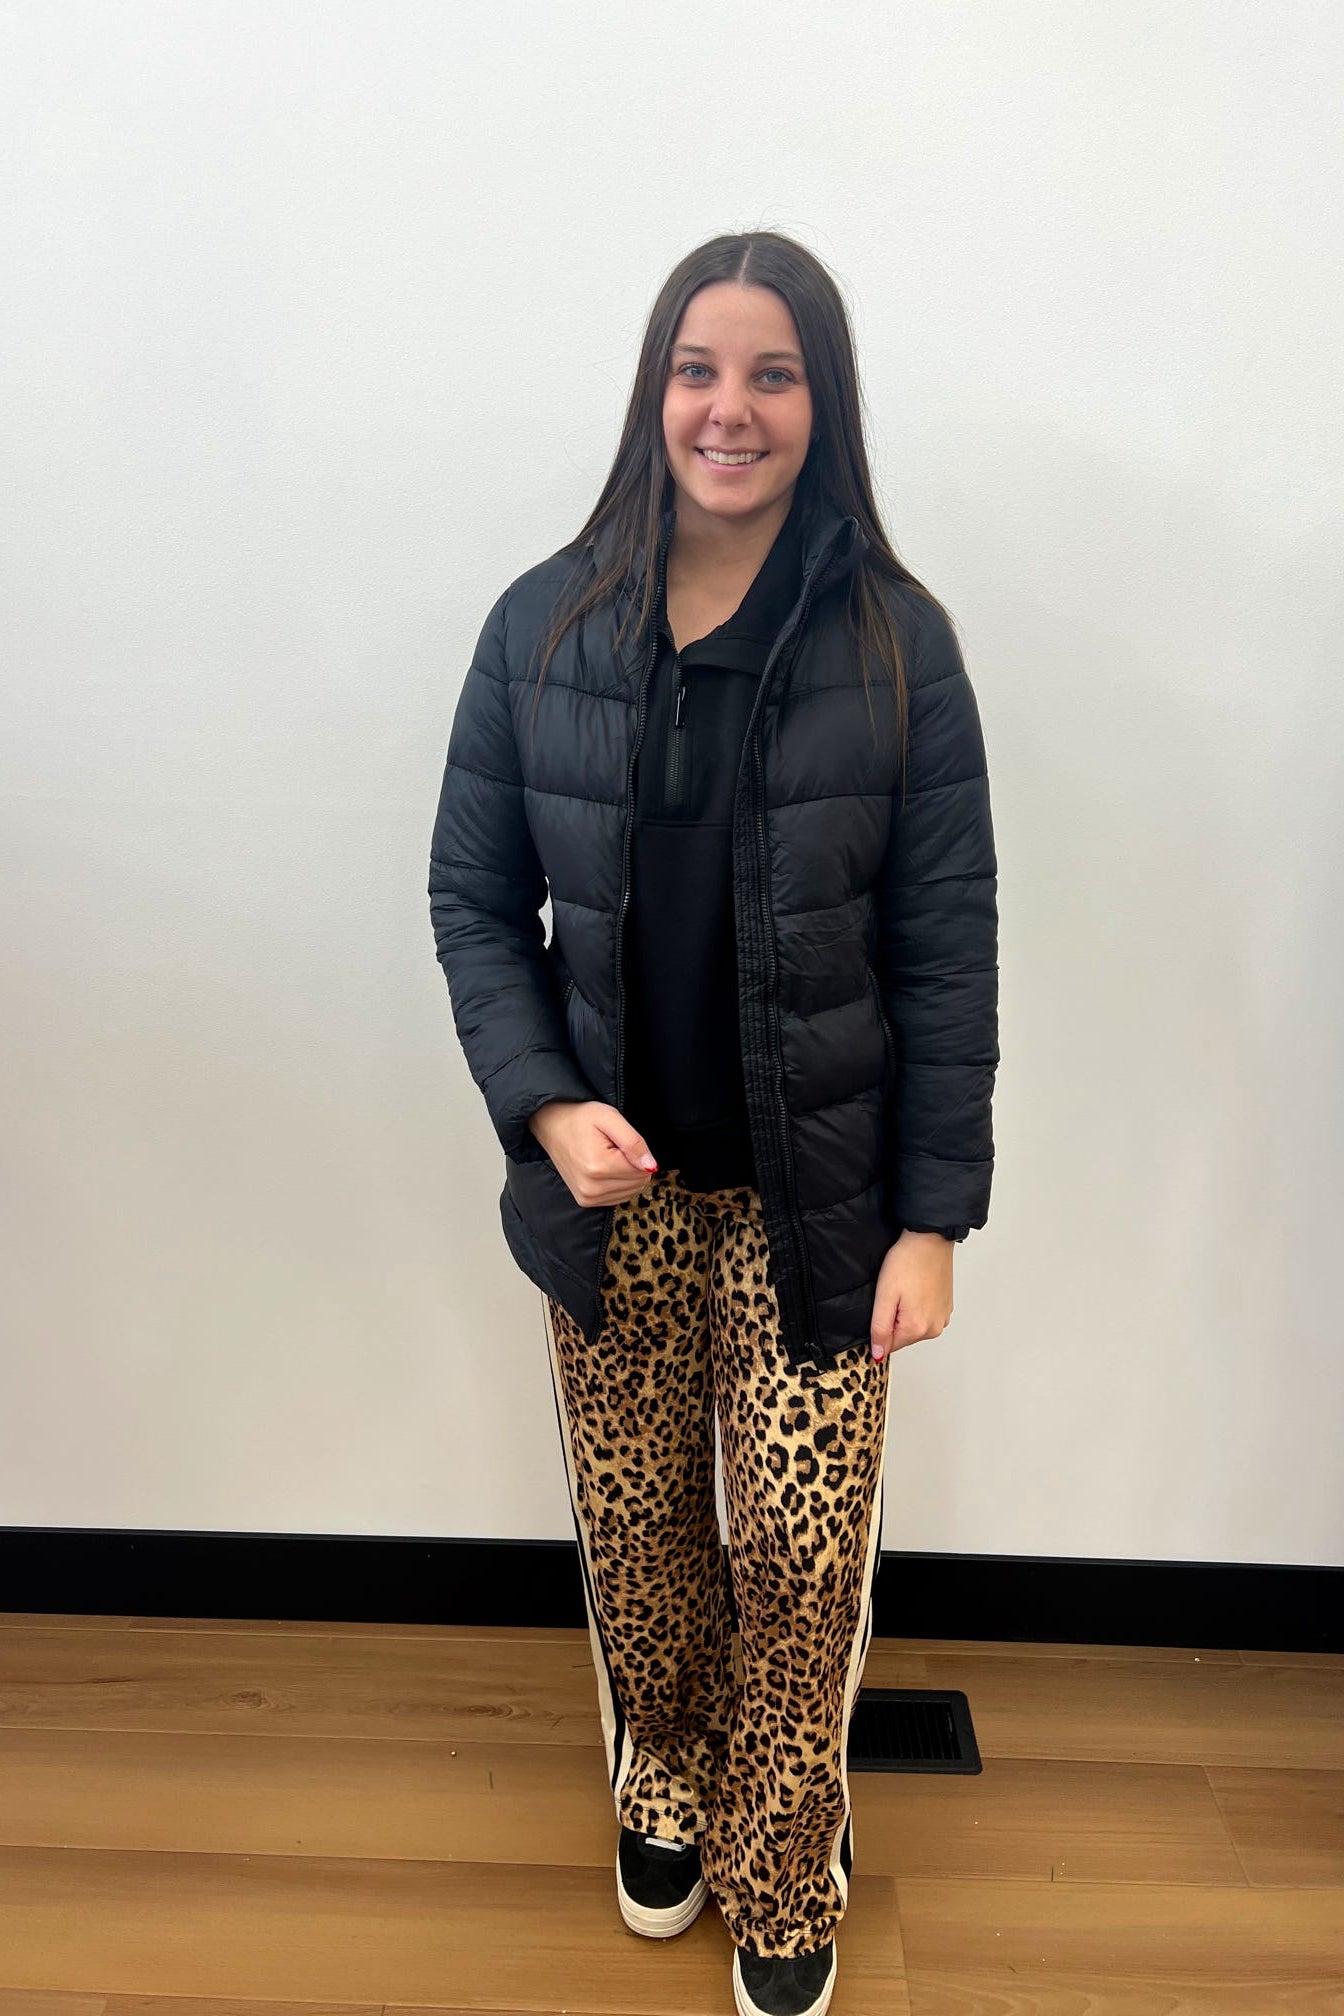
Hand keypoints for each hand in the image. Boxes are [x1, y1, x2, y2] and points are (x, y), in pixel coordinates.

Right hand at [528, 1099, 658, 1208]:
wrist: (550, 1125)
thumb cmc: (580, 1118)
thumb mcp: (610, 1118)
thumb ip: (634, 1142)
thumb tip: (651, 1166)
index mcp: (599, 1166)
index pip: (643, 1171)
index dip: (637, 1153)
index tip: (619, 1141)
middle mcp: (592, 1187)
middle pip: (638, 1183)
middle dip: (633, 1164)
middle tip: (613, 1148)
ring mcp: (587, 1197)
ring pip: (631, 1192)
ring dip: (626, 1174)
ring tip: (607, 1157)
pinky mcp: (585, 1201)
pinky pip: (618, 1197)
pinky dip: (618, 1183)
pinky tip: (604, 1169)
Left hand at [870, 1230, 953, 1360]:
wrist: (930, 1239)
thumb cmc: (907, 1261)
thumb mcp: (885, 1295)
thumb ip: (880, 1329)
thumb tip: (878, 1354)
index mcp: (918, 1328)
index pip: (889, 1345)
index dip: (880, 1326)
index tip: (883, 1305)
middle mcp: (934, 1328)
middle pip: (903, 1336)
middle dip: (893, 1318)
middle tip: (894, 1293)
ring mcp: (943, 1317)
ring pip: (914, 1326)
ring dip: (905, 1312)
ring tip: (906, 1288)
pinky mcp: (946, 1307)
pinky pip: (925, 1315)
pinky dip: (917, 1305)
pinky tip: (916, 1287)